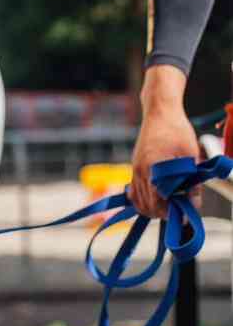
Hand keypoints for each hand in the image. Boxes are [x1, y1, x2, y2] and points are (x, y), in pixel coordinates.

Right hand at [129, 66, 200, 218]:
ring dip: (154, 209)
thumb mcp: (190, 155)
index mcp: (152, 168)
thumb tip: (193, 204)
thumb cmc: (177, 131)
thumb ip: (191, 182)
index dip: (172, 212)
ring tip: (171, 205)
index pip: (158, 202)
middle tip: (181, 210)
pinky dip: (143, 201)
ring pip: (138, 202)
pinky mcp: (134, 166)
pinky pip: (133, 192)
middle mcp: (139, 170)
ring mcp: (134, 169)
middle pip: (147, 206)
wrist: (160, 112)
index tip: (185, 214)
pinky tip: (157, 200)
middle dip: (164, 213)